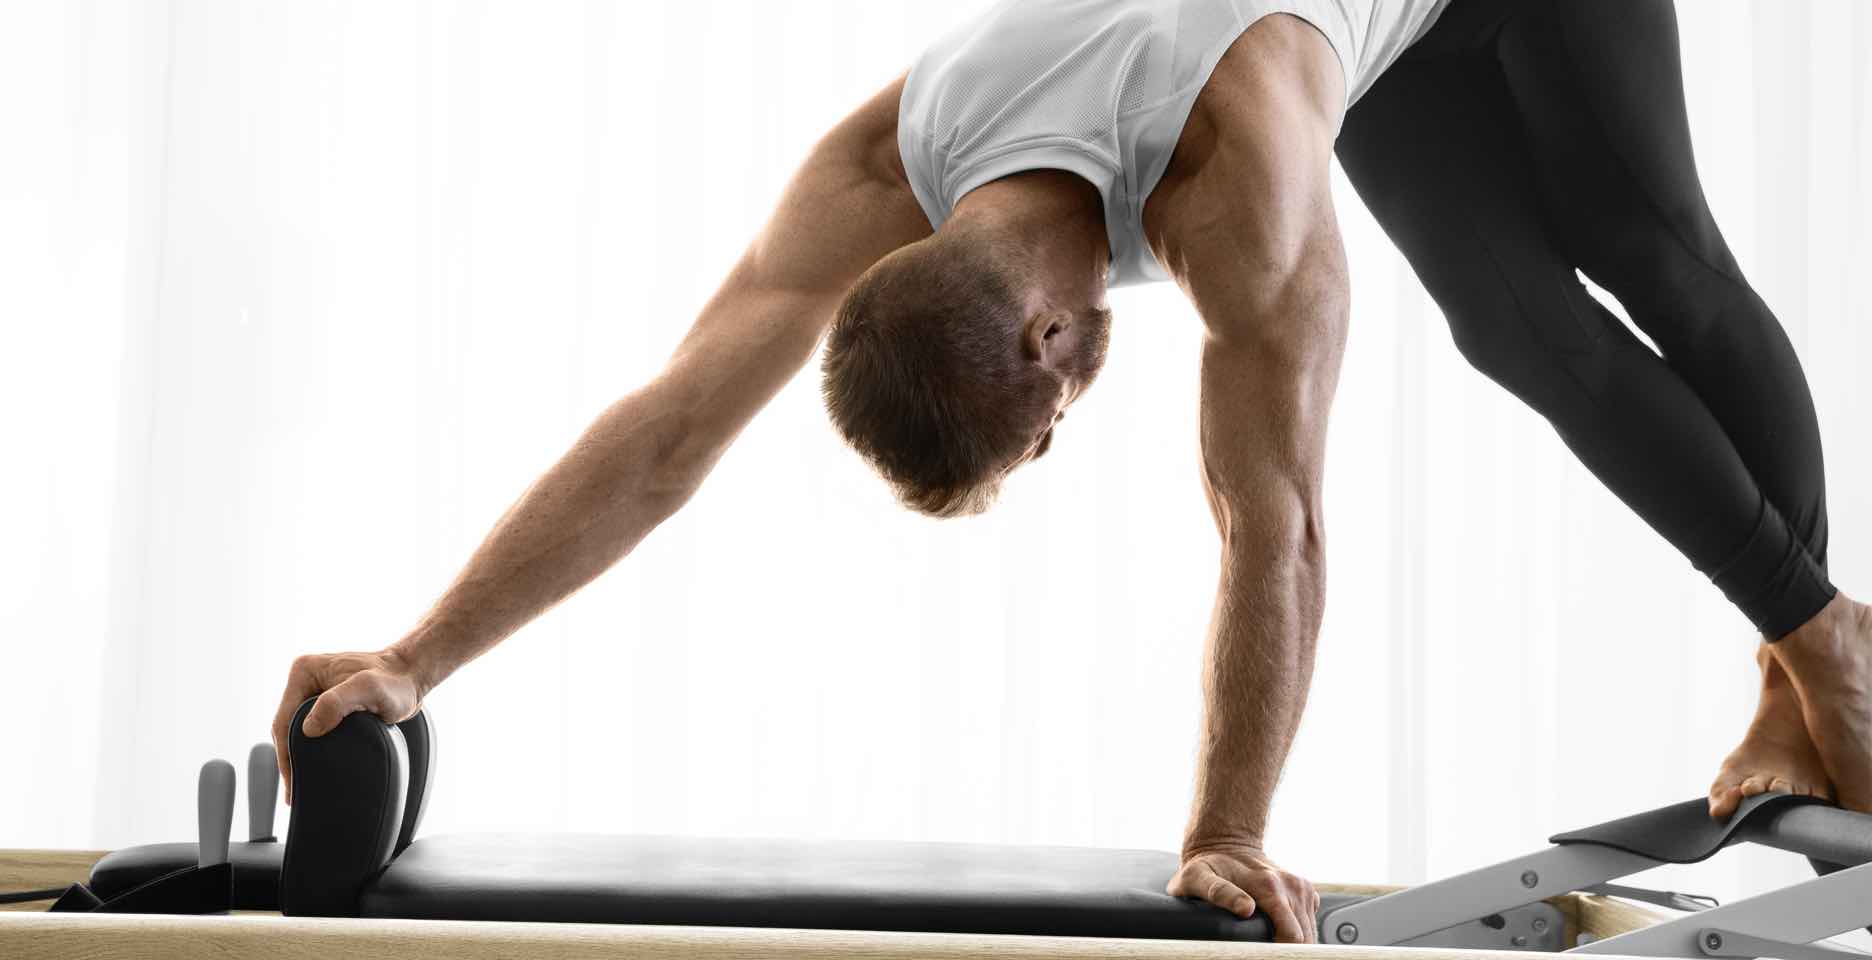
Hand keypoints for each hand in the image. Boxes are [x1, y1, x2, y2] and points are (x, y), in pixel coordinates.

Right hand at [270, 648, 425, 803]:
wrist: (410, 678)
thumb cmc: (394, 682)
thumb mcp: (369, 689)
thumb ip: (338, 702)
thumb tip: (308, 730)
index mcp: (304, 671)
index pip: (283, 720)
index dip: (285, 754)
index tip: (292, 782)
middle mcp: (306, 680)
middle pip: (285, 727)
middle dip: (288, 759)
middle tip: (293, 793)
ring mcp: (314, 691)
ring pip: (294, 731)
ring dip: (295, 757)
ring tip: (298, 788)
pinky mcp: (325, 703)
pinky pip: (309, 730)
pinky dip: (308, 750)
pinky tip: (310, 769)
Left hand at [1168, 841, 1319, 942]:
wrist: (1225, 843)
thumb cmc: (1209, 865)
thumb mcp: (1199, 878)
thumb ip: (1220, 893)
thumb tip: (1246, 909)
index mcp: (1269, 886)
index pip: (1291, 935)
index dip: (1279, 952)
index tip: (1264, 953)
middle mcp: (1290, 884)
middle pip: (1304, 938)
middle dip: (1286, 950)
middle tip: (1262, 950)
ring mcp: (1300, 887)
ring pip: (1310, 932)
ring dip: (1294, 942)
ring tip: (1269, 942)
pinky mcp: (1306, 890)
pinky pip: (1311, 922)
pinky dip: (1300, 931)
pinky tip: (1278, 929)